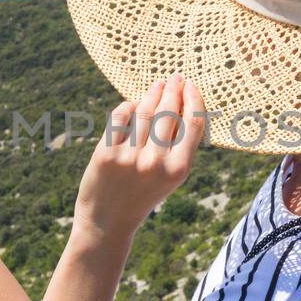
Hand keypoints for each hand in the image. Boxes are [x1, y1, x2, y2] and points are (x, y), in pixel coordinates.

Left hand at [74, 75, 205, 242]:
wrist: (108, 222)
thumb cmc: (142, 196)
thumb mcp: (169, 178)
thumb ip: (177, 147)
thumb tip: (180, 103)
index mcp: (178, 169)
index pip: (193, 124)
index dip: (193, 100)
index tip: (192, 86)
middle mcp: (156, 162)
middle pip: (169, 113)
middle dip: (174, 91)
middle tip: (176, 78)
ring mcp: (130, 157)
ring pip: (144, 112)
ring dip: (152, 94)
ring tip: (157, 85)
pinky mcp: (106, 153)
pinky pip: (120, 118)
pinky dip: (127, 107)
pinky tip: (132, 105)